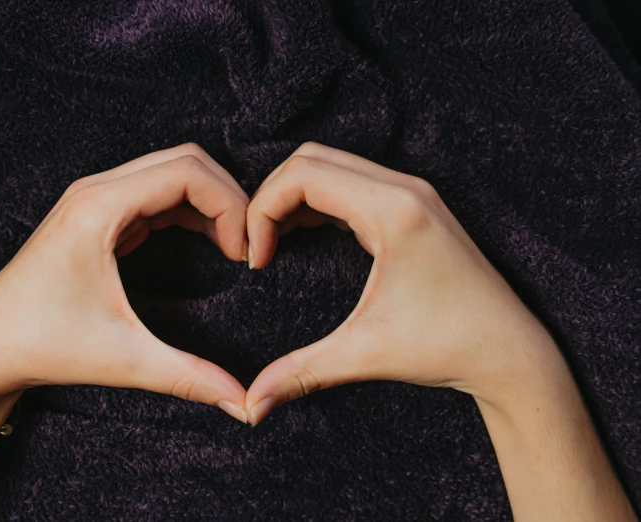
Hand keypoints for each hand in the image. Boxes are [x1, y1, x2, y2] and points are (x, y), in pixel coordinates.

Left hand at [0, 143, 249, 422]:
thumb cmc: (42, 346)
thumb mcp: (124, 361)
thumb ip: (190, 377)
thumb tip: (245, 404)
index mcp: (98, 208)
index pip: (186, 172)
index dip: (230, 206)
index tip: (245, 254)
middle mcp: (95, 190)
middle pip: (184, 160)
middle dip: (227, 196)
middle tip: (247, 246)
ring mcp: (94, 198)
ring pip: (171, 171)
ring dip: (210, 201)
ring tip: (233, 246)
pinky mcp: (96, 214)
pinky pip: (155, 193)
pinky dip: (189, 209)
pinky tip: (207, 242)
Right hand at [244, 142, 564, 424]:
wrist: (510, 351)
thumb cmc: (449, 347)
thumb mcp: (365, 355)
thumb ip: (300, 373)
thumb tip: (251, 406)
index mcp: (394, 210)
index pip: (301, 175)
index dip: (262, 212)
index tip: (257, 261)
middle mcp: (404, 188)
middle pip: (310, 159)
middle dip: (271, 198)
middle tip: (259, 247)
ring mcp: (412, 192)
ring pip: (330, 165)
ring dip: (293, 196)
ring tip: (274, 243)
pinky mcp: (414, 205)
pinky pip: (351, 182)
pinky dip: (318, 201)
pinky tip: (303, 235)